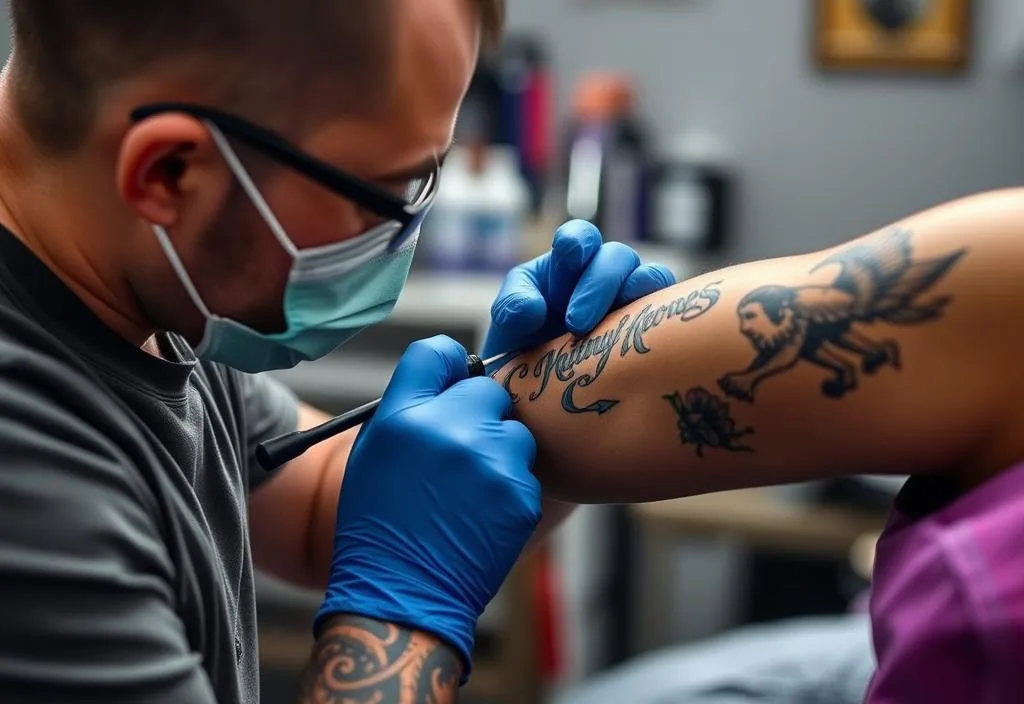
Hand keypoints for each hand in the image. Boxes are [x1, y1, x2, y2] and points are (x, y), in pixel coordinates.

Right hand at [316, 336, 540, 675]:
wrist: (404, 595)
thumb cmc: (380, 526)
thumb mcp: (373, 453)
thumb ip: (410, 406)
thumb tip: (452, 374)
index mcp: (404, 416)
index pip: (437, 352)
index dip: (449, 366)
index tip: (453, 381)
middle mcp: (450, 430)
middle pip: (487, 389)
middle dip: (479, 413)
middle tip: (461, 450)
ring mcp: (491, 462)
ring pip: (514, 432)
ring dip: (499, 451)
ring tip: (469, 491)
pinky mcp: (521, 494)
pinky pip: (526, 471)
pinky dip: (510, 487)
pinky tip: (482, 515)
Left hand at [482, 219, 676, 358]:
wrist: (541, 392)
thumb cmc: (524, 348)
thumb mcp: (507, 326)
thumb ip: (511, 308)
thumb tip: (534, 309)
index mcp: (566, 265)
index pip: (579, 236)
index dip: (578, 241)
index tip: (570, 256)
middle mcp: (602, 274)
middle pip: (616, 256)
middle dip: (597, 285)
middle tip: (575, 324)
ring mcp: (630, 297)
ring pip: (649, 276)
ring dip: (631, 294)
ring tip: (606, 331)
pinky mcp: (650, 322)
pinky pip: (664, 307)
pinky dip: (657, 313)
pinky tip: (636, 335)